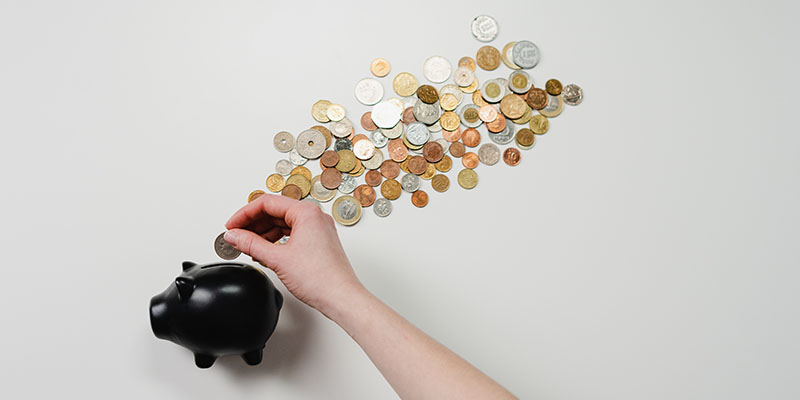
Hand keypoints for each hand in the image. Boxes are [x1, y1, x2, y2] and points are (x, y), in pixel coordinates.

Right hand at [223, 194, 363, 316]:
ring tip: (247, 245)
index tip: (231, 226)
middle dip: (252, 224)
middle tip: (235, 236)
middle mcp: (315, 217)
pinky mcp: (318, 242)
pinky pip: (291, 233)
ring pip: (282, 223)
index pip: (267, 203)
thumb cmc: (320, 278)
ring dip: (263, 233)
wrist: (341, 298)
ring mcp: (318, 229)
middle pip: (275, 211)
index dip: (244, 214)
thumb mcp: (277, 258)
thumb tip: (234, 236)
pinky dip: (275, 240)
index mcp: (307, 212)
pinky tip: (264, 251)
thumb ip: (251, 244)